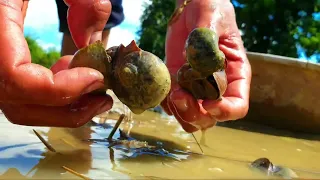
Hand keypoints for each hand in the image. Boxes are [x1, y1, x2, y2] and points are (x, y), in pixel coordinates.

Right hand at [0, 0, 112, 126]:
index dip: (60, 88)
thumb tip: (91, 42)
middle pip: (19, 105)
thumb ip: (83, 0)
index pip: (16, 78)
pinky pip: (21, 91)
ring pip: (19, 106)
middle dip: (67, 110)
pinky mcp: (1, 64)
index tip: (97, 78)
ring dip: (62, 106)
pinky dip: (50, 92)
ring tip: (95, 88)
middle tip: (104, 100)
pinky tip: (72, 71)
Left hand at [161, 0, 251, 131]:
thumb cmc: (210, 9)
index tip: (209, 103)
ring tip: (171, 93)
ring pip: (191, 117)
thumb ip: (207, 41)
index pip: (237, 105)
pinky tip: (163, 89)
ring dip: (179, 112)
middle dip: (195, 114)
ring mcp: (196, 87)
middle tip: (179, 96)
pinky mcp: (178, 82)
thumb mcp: (212, 20)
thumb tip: (200, 65)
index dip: (225, 111)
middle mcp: (217, 86)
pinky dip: (166, 104)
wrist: (192, 6)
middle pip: (210, 118)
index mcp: (234, 74)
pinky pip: (172, 105)